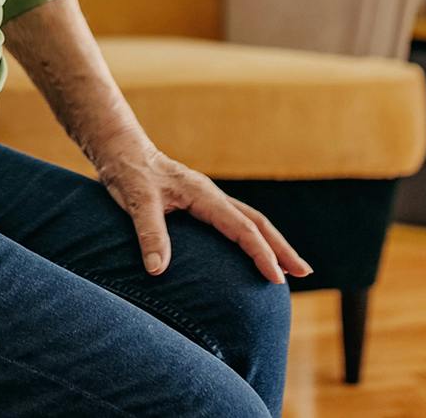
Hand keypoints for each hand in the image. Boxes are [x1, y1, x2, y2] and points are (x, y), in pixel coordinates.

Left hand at [95, 135, 311, 285]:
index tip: (277, 277)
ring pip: (249, 221)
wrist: (120, 149)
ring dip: (271, 243)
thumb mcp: (136, 201)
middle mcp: (211, 195)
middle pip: (257, 222)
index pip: (242, 227)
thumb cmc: (128, 172)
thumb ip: (149, 233)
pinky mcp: (198, 203)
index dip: (261, 253)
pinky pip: (234, 222)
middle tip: (305, 273)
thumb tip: (157, 270)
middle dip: (281, 248)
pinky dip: (251, 238)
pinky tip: (252, 253)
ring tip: (290, 269)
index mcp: (203, 194)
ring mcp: (207, 198)